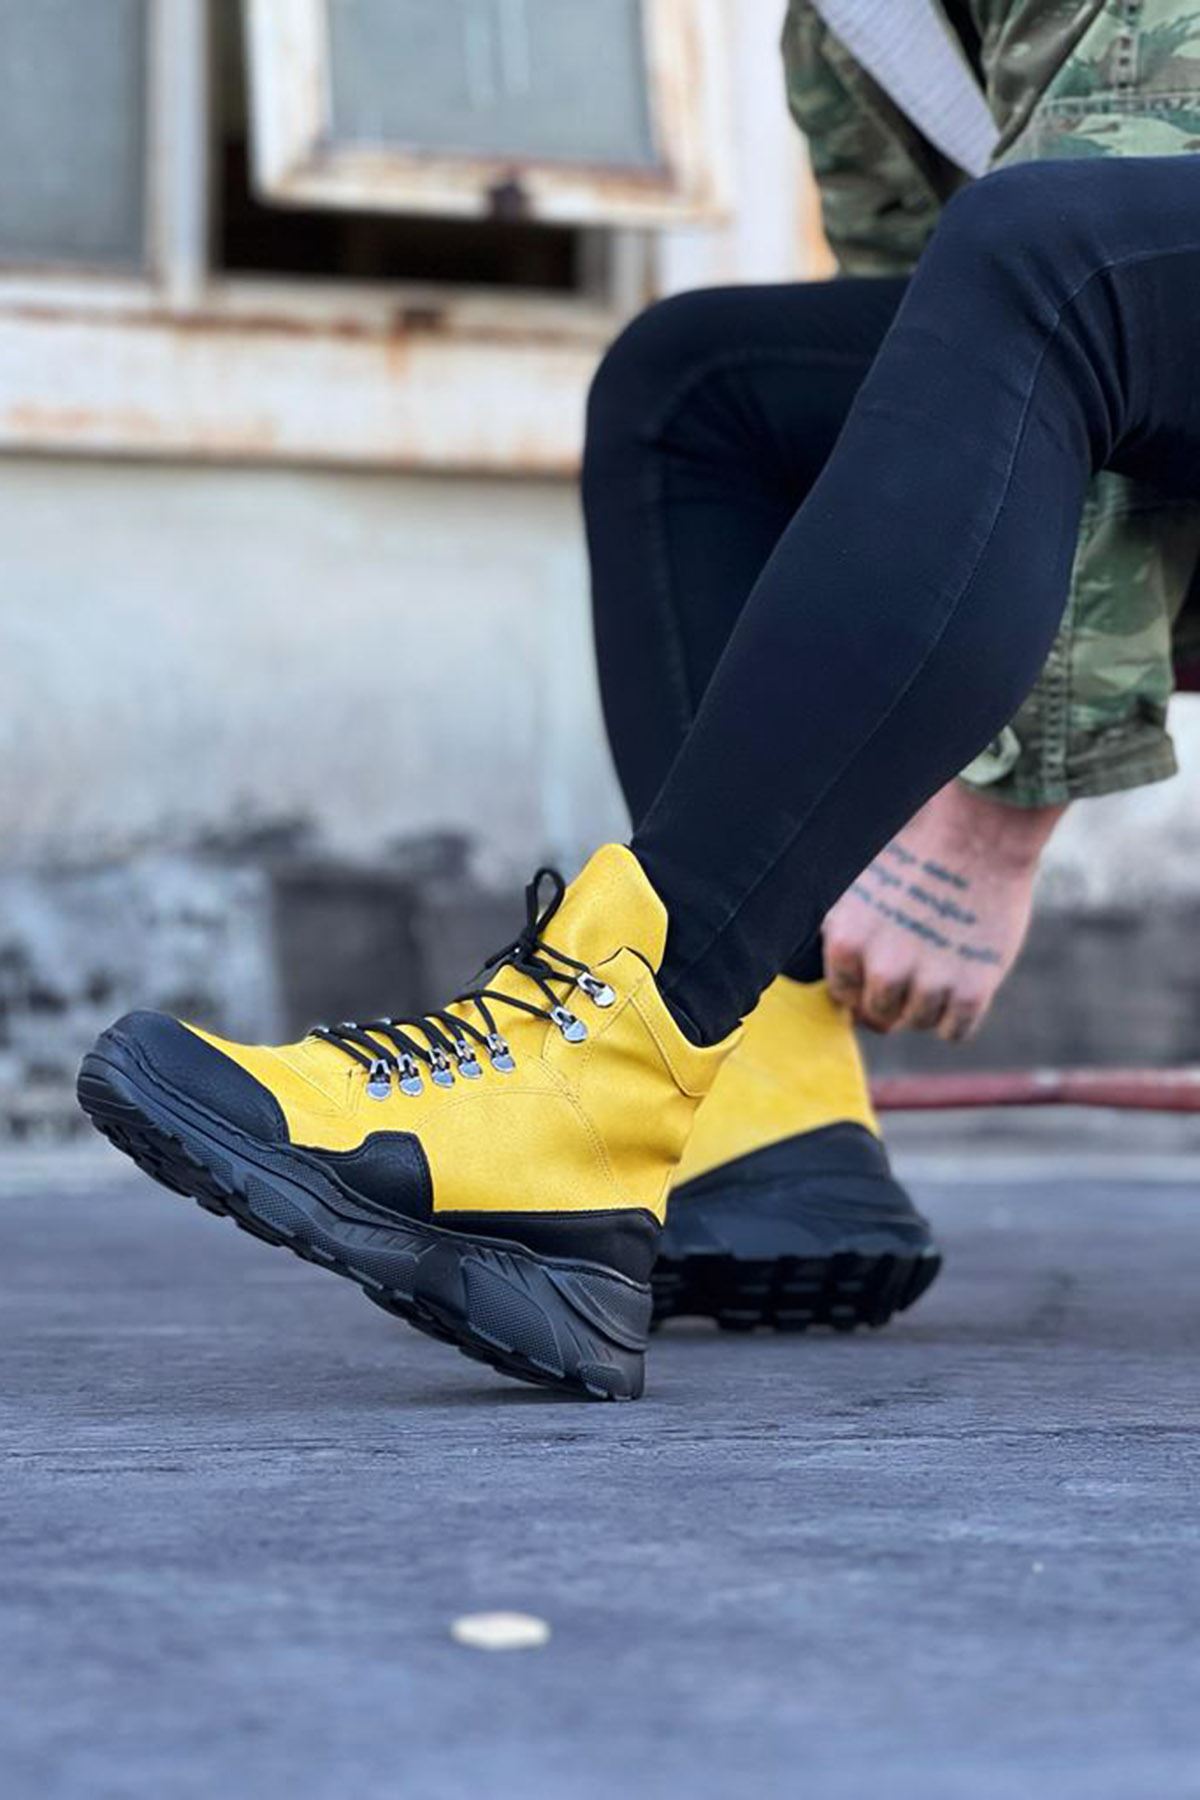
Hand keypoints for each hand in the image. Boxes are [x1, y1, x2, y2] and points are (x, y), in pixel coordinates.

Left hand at [822, 782, 1064, 1040]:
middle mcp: (882, 969)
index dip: (863, 985)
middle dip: (895, 997)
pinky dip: (958, 1014)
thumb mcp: (855, 882)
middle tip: (917, 965)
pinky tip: (963, 980)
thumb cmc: (916, 846)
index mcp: (845, 941)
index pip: (844, 995)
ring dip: (929, 1003)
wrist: (980, 829)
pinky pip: (955, 1031)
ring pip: (918, 1023)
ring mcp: (927, 983)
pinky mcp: (971, 991)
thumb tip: (838, 981)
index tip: (882, 971)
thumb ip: (844, 929)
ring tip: (943, 961)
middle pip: (880, 1016)